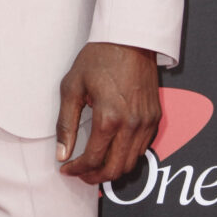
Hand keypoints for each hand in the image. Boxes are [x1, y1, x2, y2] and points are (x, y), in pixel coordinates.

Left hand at [56, 42, 160, 184]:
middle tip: (80, 173)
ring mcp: (146, 123)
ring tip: (94, 164)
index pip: (93, 160)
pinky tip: (113, 149)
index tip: (66, 169)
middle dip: (94, 177)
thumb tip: (61, 154)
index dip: (77, 170)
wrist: (129, 39)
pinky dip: (127, 156)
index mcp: (108, 119)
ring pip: (131, 163)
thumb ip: (66, 123)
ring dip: (112, 170)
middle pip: (114, 170)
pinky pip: (142, 149)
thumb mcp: (72, 86)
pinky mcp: (155, 118)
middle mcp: (131, 126)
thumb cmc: (98, 58)